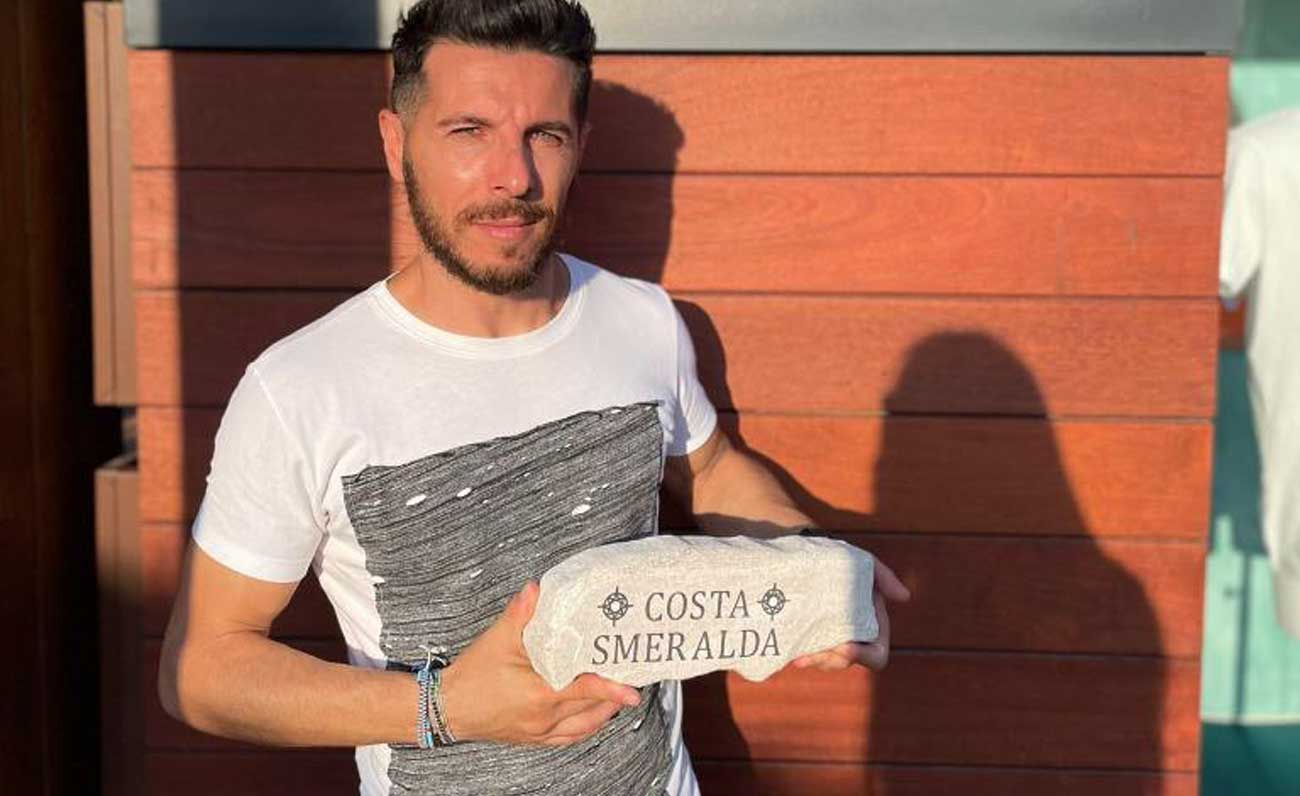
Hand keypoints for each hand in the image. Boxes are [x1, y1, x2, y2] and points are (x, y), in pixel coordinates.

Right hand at [439, 581, 640, 745]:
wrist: (446, 708)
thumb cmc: (471, 676)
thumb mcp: (497, 640)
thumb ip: (520, 614)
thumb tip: (536, 588)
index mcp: (540, 695)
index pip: (585, 691)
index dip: (612, 690)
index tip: (633, 690)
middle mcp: (544, 719)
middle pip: (591, 710)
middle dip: (612, 696)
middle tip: (629, 677)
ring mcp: (539, 733)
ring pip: (584, 727)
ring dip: (603, 713)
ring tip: (616, 694)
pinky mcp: (533, 739)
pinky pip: (569, 738)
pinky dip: (586, 727)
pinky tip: (592, 715)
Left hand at [790, 557, 910, 671]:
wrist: (810, 556)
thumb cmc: (843, 562)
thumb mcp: (864, 563)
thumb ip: (885, 577)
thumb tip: (905, 597)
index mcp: (872, 628)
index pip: (876, 655)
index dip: (864, 656)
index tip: (846, 647)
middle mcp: (852, 639)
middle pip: (844, 662)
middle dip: (830, 661)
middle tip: (813, 655)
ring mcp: (829, 640)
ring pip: (824, 662)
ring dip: (813, 660)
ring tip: (799, 656)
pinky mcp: (809, 637)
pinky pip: (807, 654)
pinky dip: (800, 654)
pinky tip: (791, 653)